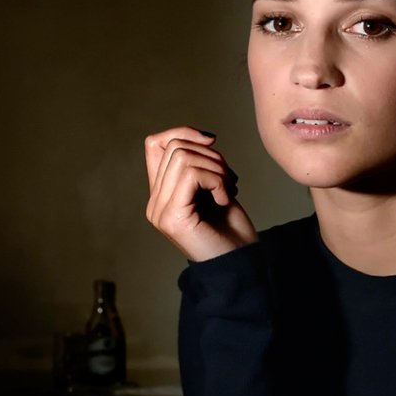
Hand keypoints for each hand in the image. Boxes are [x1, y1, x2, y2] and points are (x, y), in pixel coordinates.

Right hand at [143, 126, 258, 261]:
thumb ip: (201, 164)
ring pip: (183, 158)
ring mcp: (160, 211)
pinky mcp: (172, 217)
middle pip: (175, 147)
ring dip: (217, 169)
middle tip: (229, 179)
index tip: (212, 142)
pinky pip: (191, 175)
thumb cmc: (231, 228)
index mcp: (161, 193)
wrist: (241, 263)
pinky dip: (216, 181)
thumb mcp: (215, 186)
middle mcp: (154, 203)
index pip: (154, 144)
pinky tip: (226, 199)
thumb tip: (203, 138)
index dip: (182, 132)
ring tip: (229, 190)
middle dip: (211, 155)